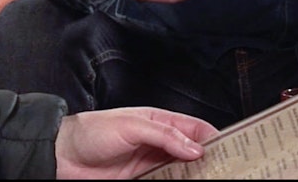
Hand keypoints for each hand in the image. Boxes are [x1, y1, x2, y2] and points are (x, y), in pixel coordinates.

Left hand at [55, 107, 216, 178]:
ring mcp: (151, 163)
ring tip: (216, 179)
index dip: (215, 137)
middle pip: (193, 152)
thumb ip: (164, 135)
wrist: (63, 157)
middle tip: (230, 170)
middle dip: (212, 160)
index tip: (235, 148)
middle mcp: (158, 142)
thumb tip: (195, 148)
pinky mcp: (143, 180)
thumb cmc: (92, 132)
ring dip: (197, 176)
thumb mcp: (130, 127)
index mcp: (158, 121)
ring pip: (184, 171)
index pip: (194, 128)